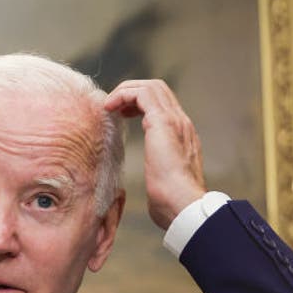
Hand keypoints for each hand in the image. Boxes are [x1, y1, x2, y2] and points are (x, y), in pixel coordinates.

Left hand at [104, 79, 205, 229]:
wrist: (183, 206)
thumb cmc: (171, 202)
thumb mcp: (163, 181)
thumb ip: (161, 175)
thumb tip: (156, 190)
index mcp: (182, 136)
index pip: (163, 104)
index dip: (140, 103)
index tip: (122, 114)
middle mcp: (181, 123)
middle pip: (158, 89)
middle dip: (131, 91)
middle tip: (113, 106)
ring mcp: (175, 120)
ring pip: (150, 86)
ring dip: (125, 91)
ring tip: (109, 105)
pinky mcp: (162, 122)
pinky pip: (142, 93)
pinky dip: (123, 94)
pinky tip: (110, 108)